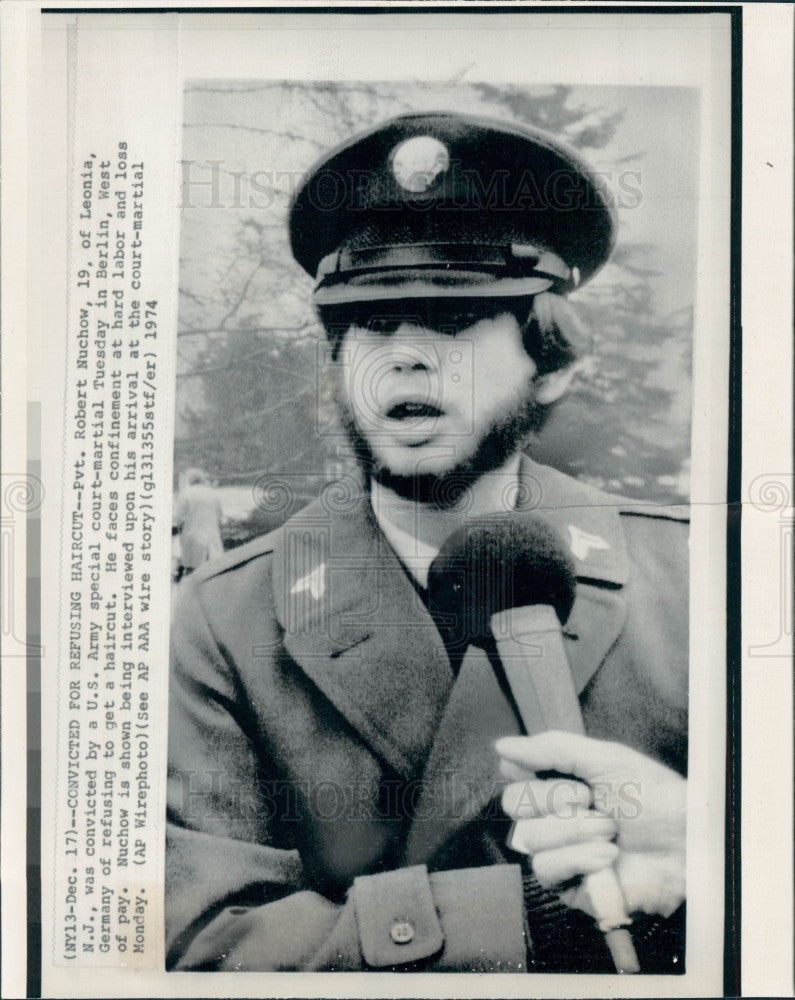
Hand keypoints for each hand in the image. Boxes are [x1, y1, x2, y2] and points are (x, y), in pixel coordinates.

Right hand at [496, 731, 685, 918]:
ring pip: (529, 837)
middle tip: (591, 799)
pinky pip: (545, 869)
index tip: (554, 768)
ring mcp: (559, 851)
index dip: (527, 769)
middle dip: (555, 798)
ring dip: (573, 831)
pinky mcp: (568, 886)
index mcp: (560, 782)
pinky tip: (606, 857)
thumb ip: (552, 748)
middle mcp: (554, 815)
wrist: (688, 845)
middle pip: (512, 802)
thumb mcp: (606, 759)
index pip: (513, 773)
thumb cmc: (655, 798)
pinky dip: (576, 859)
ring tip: (610, 831)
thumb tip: (500, 746)